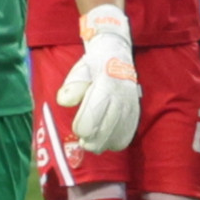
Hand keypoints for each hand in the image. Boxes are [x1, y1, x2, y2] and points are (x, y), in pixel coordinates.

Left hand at [56, 5, 140, 152]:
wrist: (117, 55)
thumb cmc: (94, 64)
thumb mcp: (80, 70)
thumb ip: (72, 87)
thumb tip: (63, 101)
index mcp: (105, 88)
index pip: (91, 121)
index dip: (80, 129)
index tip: (76, 127)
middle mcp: (120, 100)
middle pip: (102, 135)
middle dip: (89, 142)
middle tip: (82, 139)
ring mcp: (130, 108)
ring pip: (115, 140)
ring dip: (101, 144)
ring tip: (93, 138)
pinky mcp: (135, 114)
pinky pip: (125, 138)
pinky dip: (114, 142)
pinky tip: (106, 136)